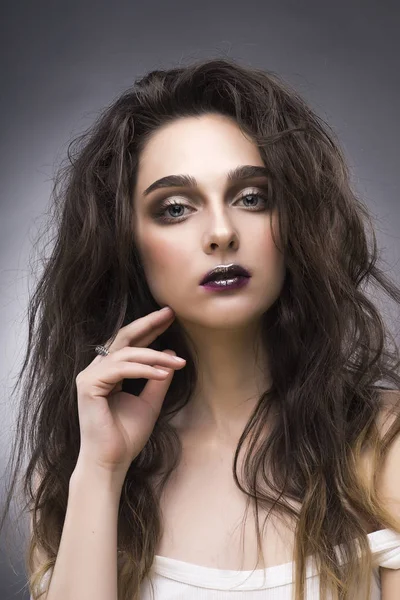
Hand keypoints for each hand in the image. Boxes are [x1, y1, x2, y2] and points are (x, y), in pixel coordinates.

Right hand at [74, 307, 185, 476]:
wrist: (111, 462)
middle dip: (148, 324)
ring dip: (154, 356)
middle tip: (169, 313)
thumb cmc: (127, 436)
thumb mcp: (150, 402)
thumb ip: (158, 379)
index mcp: (108, 372)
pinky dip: (143, 369)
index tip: (170, 318)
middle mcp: (96, 370)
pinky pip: (121, 368)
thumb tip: (171, 355)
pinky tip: (162, 373)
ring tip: (178, 363)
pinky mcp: (88, 385)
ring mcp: (89, 376)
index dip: (149, 330)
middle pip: (123, 338)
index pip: (130, 344)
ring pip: (125, 353)